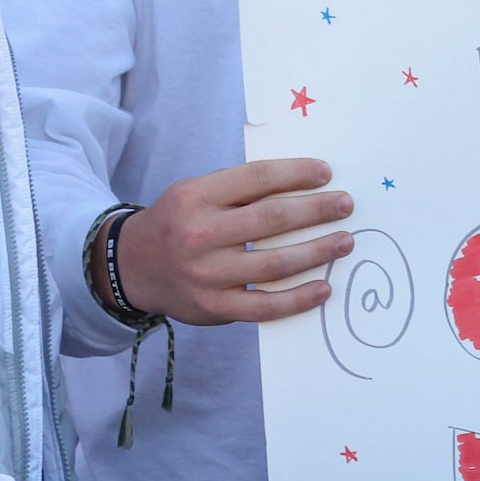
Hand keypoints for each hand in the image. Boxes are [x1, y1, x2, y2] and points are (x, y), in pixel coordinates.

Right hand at [103, 158, 354, 325]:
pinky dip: (298, 299)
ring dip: (317, 252)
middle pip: (271, 219)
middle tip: (346, 205)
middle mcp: (200, 234)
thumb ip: (239, 190)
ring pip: (274, 264)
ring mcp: (207, 275)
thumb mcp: (195, 193)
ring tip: (344, 242)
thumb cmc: (178, 223)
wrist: (133, 267)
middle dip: (316, 210)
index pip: (256, 179)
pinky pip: (265, 306)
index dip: (296, 174)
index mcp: (196, 196)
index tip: (326, 173)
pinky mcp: (214, 307)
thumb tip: (304, 184)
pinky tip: (323, 288)